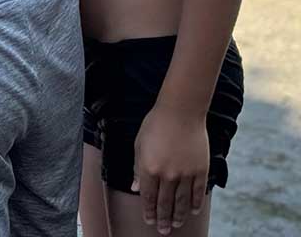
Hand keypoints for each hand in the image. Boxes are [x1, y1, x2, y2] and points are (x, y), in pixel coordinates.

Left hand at [132, 105, 209, 233]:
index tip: (148, 220)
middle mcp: (168, 175)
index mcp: (149, 168)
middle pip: (165, 203)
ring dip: (178, 215)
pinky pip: (197, 192)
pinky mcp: (200, 170)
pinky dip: (195, 203)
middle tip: (163, 230)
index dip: (148, 211)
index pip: (148, 197)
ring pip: (182, 202)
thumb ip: (138, 169)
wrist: (181, 112)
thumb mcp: (139, 145)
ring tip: (175, 225)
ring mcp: (186, 174)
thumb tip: (136, 188)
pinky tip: (193, 211)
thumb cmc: (155, 125)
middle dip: (163, 219)